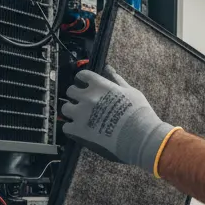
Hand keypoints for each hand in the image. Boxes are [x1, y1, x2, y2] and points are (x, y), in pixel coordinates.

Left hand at [60, 66, 176, 173]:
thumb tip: (108, 68)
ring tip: (80, 117)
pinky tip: (80, 130)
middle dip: (76, 95)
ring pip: (65, 108)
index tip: (85, 84)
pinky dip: (71, 128)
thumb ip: (116, 79)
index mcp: (100, 85)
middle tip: (84, 102)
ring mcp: (81, 113)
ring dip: (71, 111)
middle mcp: (87, 96)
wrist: (139, 136)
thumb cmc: (139, 112)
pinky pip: (66, 127)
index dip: (82, 80)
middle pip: (70, 91)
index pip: (82, 75)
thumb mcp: (131, 91)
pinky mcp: (78, 130)